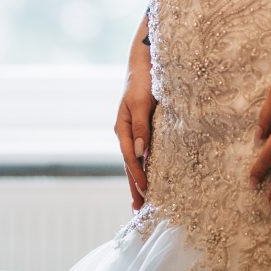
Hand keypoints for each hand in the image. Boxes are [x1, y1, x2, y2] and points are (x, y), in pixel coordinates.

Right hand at [115, 34, 156, 208]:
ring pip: (134, 160)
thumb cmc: (142, 80)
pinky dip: (143, 166)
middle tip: (138, 209)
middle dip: (134, 186)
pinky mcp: (142, 127)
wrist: (144, 61)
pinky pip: (141, 151)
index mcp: (122, 128)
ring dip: (137, 179)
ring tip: (141, 200)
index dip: (137, 176)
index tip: (146, 193)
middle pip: (129, 164)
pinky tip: (148, 174)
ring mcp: (133, 130)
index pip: (129, 159)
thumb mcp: (140, 102)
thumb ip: (140, 127)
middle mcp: (126, 132)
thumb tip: (140, 153)